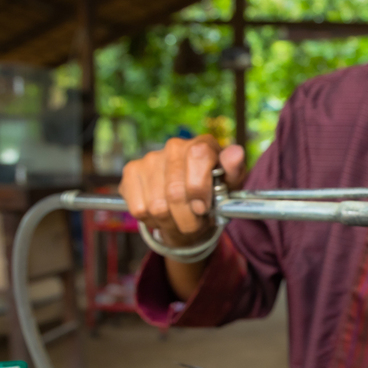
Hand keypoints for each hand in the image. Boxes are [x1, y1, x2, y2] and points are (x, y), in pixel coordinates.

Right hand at [119, 135, 245, 247]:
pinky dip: (153, 221)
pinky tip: (163, 215)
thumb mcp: (231, 186)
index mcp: (203, 144)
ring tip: (180, 220)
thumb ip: (234, 171)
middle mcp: (175, 146)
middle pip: (175, 191)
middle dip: (188, 218)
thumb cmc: (214, 194)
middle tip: (195, 223)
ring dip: (172, 223)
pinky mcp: (131, 171)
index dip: (199, 188)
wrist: (189, 204)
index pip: (198, 156)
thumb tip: (236, 153)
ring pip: (157, 206)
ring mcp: (150, 158)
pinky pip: (140, 209)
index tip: (203, 208)